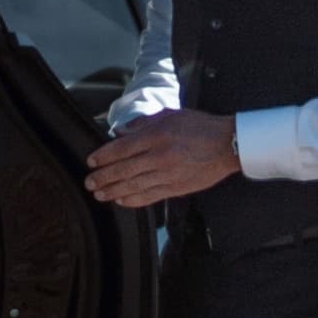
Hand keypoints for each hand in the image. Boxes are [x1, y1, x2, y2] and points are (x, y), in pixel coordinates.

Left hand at [86, 110, 239, 207]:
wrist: (228, 144)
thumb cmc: (200, 127)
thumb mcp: (170, 116)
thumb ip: (143, 124)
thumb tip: (119, 132)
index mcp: (157, 135)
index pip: (122, 148)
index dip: (103, 156)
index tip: (91, 162)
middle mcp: (160, 155)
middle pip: (123, 169)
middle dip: (103, 177)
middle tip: (89, 182)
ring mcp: (168, 174)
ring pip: (133, 185)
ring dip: (113, 191)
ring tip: (99, 194)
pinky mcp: (176, 187)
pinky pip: (149, 196)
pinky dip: (133, 200)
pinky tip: (121, 200)